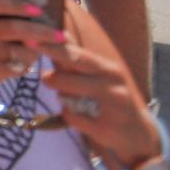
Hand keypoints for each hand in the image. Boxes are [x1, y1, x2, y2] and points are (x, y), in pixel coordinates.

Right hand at [0, 0, 66, 96]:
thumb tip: (30, 7)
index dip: (17, 5)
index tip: (37, 9)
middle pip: (14, 29)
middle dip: (41, 31)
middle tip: (60, 34)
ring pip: (20, 51)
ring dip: (37, 50)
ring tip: (46, 48)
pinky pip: (17, 67)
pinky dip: (27, 64)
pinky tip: (29, 60)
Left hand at [41, 39, 159, 167]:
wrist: (137, 133)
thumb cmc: (111, 99)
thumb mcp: (99, 77)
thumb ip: (77, 61)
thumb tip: (53, 36)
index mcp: (109, 69)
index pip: (77, 54)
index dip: (53, 46)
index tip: (31, 38)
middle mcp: (113, 84)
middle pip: (74, 69)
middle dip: (52, 63)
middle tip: (37, 62)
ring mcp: (112, 106)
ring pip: (70, 94)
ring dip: (59, 92)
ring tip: (58, 90)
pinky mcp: (105, 127)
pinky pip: (73, 117)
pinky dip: (68, 114)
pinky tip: (73, 113)